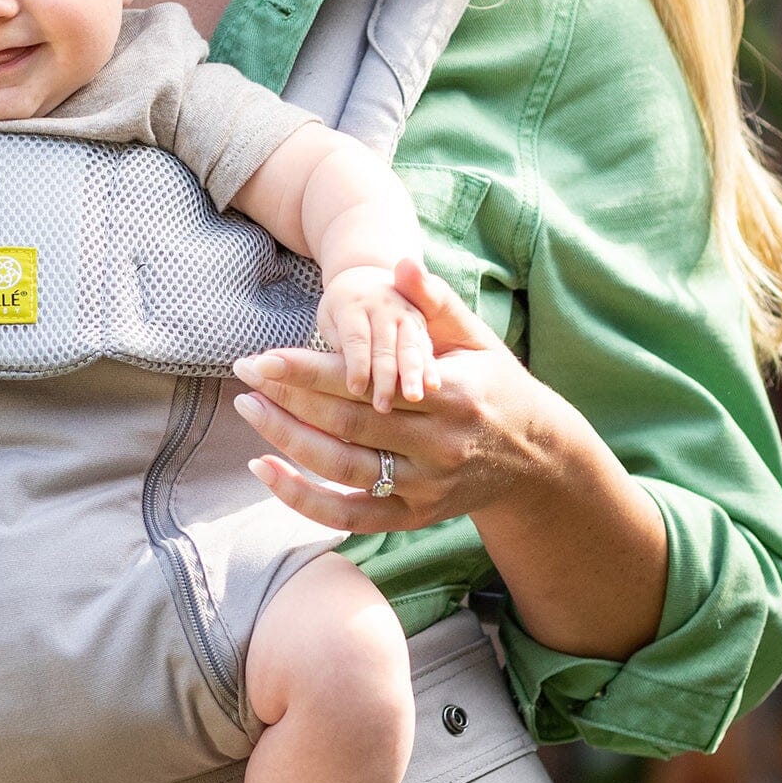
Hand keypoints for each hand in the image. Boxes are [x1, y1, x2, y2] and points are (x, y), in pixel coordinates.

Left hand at [237, 259, 548, 534]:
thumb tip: (401, 265)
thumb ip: (435, 302)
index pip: (367, 383)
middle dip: (288, 401)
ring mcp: (427, 488)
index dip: (310, 372)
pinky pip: (349, 515)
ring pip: (343, 470)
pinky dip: (302, 499)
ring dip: (287, 442)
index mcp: (452, 395)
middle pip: (348, 426)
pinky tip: (265, 469)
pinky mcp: (415, 517)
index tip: (263, 358)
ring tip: (248, 410)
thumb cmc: (496, 385)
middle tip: (243, 376)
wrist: (538, 459)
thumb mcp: (477, 339)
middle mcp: (439, 446)